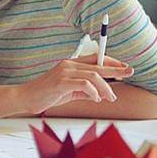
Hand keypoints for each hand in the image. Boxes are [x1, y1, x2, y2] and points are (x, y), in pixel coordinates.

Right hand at [18, 53, 133, 114]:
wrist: (27, 98)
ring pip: (93, 75)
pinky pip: (84, 84)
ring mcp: (64, 72)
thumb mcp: (69, 92)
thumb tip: (101, 94)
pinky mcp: (61, 82)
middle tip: (129, 73)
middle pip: (97, 65)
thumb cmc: (46, 94)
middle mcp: (68, 64)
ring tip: (110, 97)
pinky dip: (94, 92)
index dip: (111, 62)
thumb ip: (85, 90)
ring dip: (106, 87)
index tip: (123, 68)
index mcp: (70, 64)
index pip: (95, 58)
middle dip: (116, 70)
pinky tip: (96, 98)